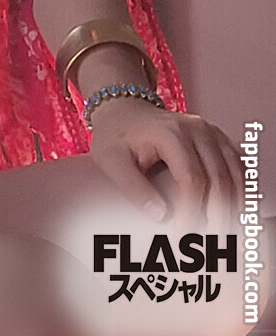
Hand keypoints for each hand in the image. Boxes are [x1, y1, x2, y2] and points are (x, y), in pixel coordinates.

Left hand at [88, 97, 243, 230]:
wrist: (125, 108)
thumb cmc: (116, 134)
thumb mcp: (110, 160)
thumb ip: (133, 188)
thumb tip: (161, 216)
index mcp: (170, 133)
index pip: (192, 180)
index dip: (192, 213)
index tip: (182, 238)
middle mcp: (197, 129)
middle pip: (220, 179)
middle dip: (218, 217)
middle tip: (209, 245)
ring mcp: (211, 132)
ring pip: (237, 174)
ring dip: (236, 208)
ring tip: (227, 236)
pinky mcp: (218, 138)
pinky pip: (240, 167)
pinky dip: (243, 192)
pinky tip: (237, 213)